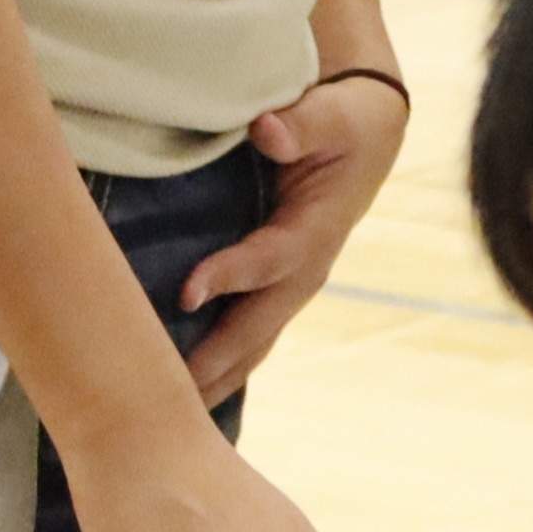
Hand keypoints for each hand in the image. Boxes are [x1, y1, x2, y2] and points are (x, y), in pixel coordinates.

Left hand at [177, 77, 409, 402]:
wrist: (368, 138)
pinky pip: (245, 336)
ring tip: (164, 416)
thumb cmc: (348, 122)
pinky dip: (217, 365)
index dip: (231, 277)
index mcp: (316, 230)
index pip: (270, 261)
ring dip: (214, 379)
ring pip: (251, 344)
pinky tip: (179, 390)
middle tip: (168, 398)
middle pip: (257, 327)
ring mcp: (291, 287)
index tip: (187, 293)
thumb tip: (267, 130)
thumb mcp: (337, 115)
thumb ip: (304, 123)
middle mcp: (304, 271)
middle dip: (216, 363)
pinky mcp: (275, 289)